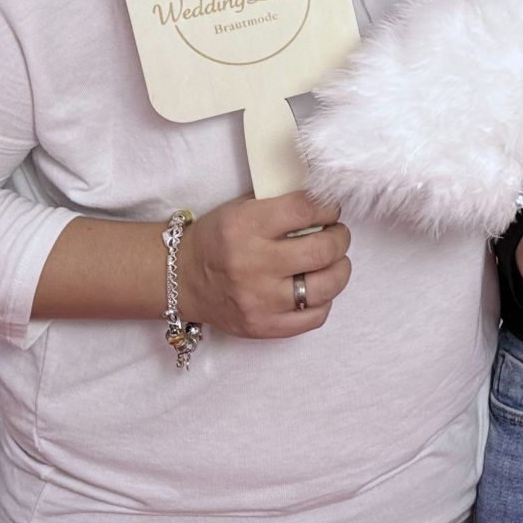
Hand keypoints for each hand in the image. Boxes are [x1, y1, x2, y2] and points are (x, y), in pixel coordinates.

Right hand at [175, 190, 350, 338]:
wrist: (182, 281)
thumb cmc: (216, 240)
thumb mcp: (240, 208)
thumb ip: (280, 202)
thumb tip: (324, 196)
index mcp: (246, 227)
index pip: (305, 210)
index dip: (328, 207)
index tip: (331, 209)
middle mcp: (253, 264)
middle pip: (323, 250)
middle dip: (340, 238)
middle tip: (336, 234)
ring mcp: (259, 300)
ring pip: (325, 287)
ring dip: (339, 269)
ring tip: (333, 261)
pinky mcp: (263, 326)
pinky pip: (314, 317)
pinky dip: (324, 300)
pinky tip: (316, 288)